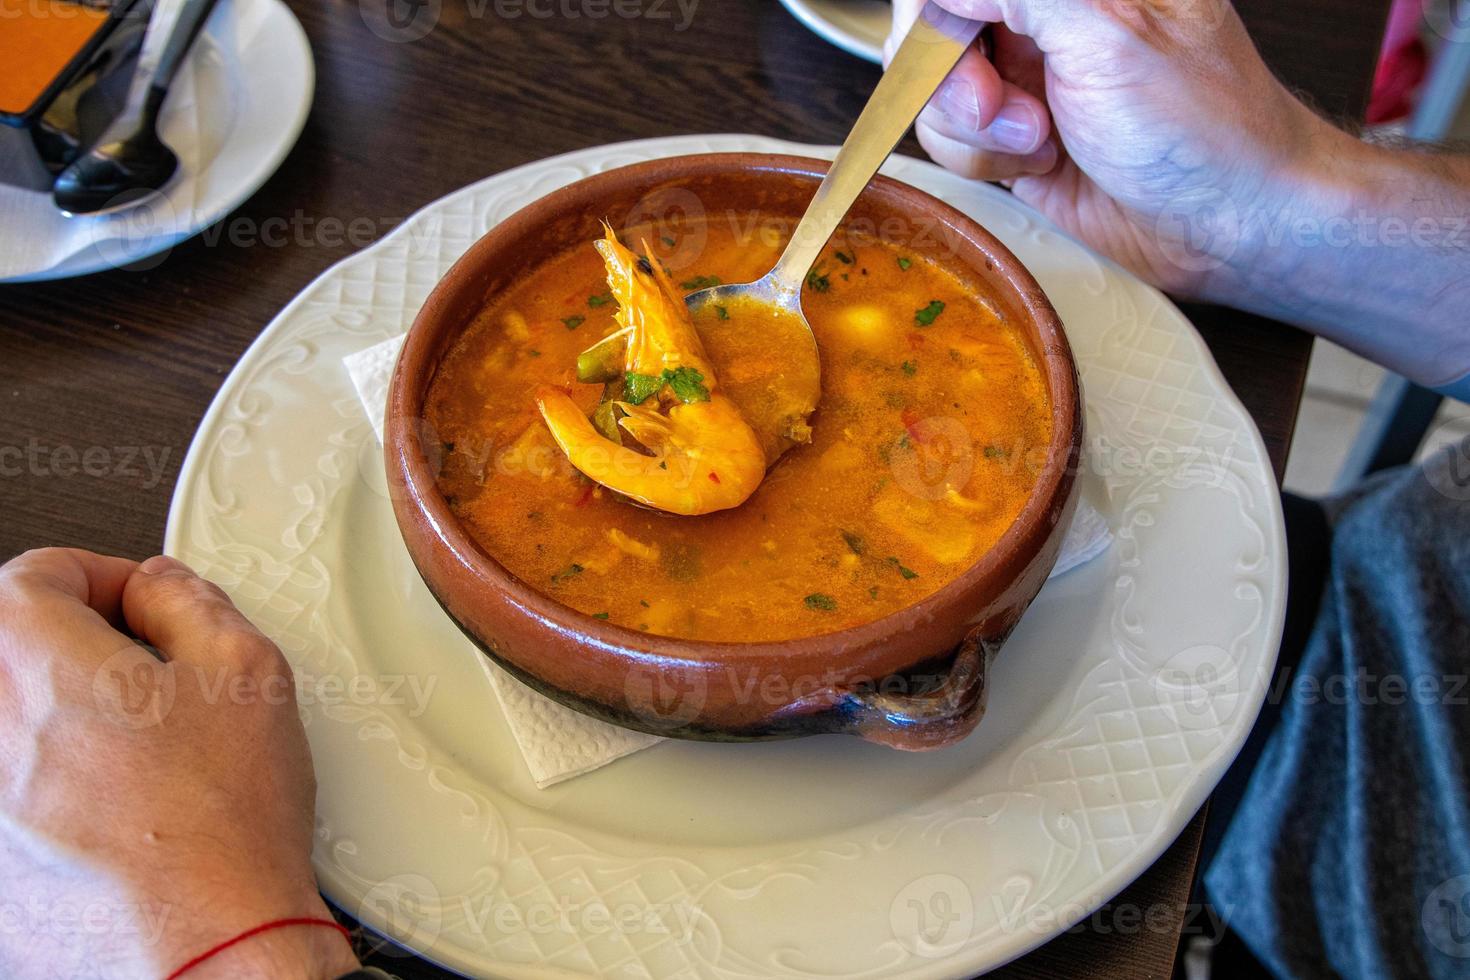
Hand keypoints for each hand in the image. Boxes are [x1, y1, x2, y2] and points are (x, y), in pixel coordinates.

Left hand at [0, 549, 358, 978]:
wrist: (209, 945)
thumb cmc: (226, 827)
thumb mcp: (248, 675)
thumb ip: (192, 605)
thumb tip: (161, 588)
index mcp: (50, 673)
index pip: (28, 580)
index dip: (91, 574)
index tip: (131, 600)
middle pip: (2, 648)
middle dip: (64, 639)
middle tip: (127, 665)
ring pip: (7, 723)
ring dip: (56, 714)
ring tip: (128, 745)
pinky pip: (11, 794)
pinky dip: (50, 785)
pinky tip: (115, 809)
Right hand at [887, 0, 1469, 391]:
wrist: (1224, 225)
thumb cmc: (1202, 131)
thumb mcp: (1108, 37)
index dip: (942, 15)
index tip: (960, 47)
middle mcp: (1046, 16)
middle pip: (933, 26)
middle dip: (955, 79)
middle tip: (999, 108)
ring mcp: (1026, 74)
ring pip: (934, 87)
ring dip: (976, 128)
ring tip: (1041, 141)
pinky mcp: (1013, 134)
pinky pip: (953, 137)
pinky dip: (982, 159)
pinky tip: (1040, 163)